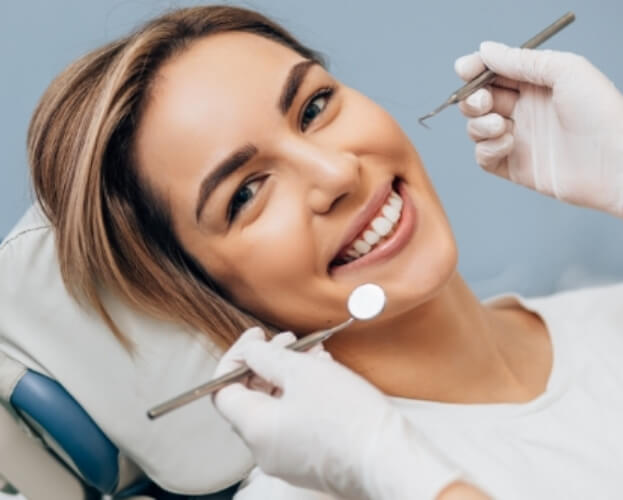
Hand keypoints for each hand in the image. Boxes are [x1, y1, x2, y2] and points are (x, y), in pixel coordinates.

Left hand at [213, 328, 466, 499]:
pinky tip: (326, 375)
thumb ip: (266, 357)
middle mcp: (264, 449)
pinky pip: (295, 422)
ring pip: (277, 406)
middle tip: (289, 340)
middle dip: (268, 362)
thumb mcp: (302, 372)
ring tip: (315, 354)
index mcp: (255, 428)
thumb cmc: (348, 416)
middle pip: (251, 397)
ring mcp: (287, 458)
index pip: (221, 390)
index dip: (236, 357)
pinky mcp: (310, 461)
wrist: (390, 460)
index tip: (256, 337)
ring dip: (290, 375)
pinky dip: (303, 395)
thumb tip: (249, 350)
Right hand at [455, 41, 622, 216]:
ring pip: (476, 128)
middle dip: (472, 99)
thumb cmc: (601, 114)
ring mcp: (518, 139)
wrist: (614, 163)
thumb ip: (521, 60)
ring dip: (479, 125)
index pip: (495, 74)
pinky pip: (483, 157)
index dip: (475, 70)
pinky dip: (487, 149)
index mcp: (536, 85)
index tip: (464, 69)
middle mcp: (525, 111)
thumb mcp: (565, 71)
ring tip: (500, 126)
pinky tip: (507, 144)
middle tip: (483, 101)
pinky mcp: (514, 166)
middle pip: (479, 101)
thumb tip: (486, 50)